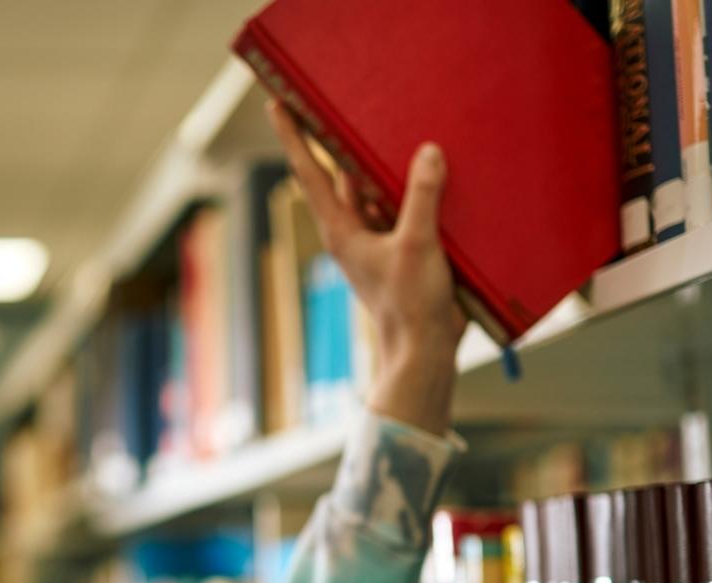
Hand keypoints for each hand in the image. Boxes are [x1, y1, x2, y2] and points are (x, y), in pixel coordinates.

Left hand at [268, 100, 464, 436]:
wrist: (425, 353)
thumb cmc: (409, 305)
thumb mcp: (416, 243)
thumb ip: (420, 196)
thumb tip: (428, 152)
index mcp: (341, 229)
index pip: (310, 171)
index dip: (294, 136)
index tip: (276, 103)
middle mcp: (354, 230)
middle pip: (345, 174)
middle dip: (347, 140)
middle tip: (349, 101)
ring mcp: (378, 240)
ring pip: (378, 190)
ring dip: (389, 166)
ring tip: (399, 128)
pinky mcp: (404, 248)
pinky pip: (405, 208)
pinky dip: (415, 190)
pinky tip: (435, 171)